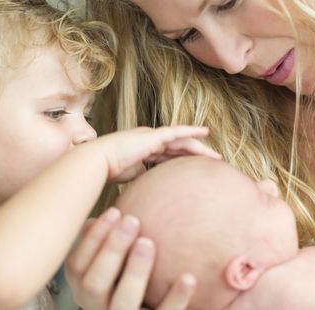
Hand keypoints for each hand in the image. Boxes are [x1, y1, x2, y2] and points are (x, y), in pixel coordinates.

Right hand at [66, 207, 195, 309]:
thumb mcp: (108, 265)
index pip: (76, 266)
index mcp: (84, 290)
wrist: (147, 308)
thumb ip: (101, 245)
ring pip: (123, 302)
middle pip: (94, 283)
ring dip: (134, 271)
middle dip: (112, 249)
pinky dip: (176, 297)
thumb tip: (92, 220)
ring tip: (148, 242)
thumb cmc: (125, 279)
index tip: (115, 211)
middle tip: (132, 220)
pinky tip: (188, 277)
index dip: (93, 238)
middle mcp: (97, 309)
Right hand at [91, 126, 220, 182]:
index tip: (195, 167)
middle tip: (213, 161)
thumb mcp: (132, 175)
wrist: (99, 162)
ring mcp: (152, 136)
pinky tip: (205, 132)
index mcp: (144, 149)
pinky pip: (177, 132)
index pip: (168, 154)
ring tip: (215, 156)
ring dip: (199, 147)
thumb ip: (144, 176)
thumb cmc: (110, 170)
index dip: (183, 159)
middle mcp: (150, 139)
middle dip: (196, 153)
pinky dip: (192, 131)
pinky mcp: (153, 135)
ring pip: (182, 140)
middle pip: (178, 146)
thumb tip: (155, 185)